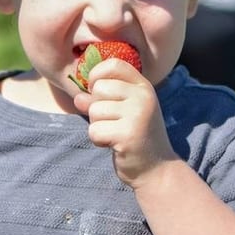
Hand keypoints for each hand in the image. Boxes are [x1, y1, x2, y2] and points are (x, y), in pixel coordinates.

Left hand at [72, 58, 176, 187]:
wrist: (157, 170)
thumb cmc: (136, 137)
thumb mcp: (121, 113)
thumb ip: (100, 101)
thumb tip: (78, 97)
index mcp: (143, 87)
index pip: (113, 64)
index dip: (97, 75)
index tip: (96, 91)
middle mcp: (143, 97)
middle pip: (99, 88)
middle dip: (96, 107)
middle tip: (111, 122)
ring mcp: (137, 115)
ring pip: (94, 110)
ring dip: (97, 126)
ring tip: (115, 134)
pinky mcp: (128, 135)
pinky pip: (95, 130)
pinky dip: (98, 140)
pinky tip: (113, 145)